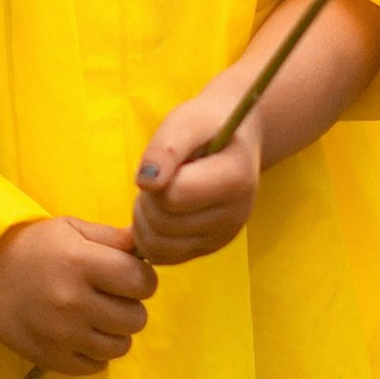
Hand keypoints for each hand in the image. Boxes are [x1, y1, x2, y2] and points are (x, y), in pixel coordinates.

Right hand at [0, 216, 154, 372]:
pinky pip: (96, 366)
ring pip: (121, 346)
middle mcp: (73, 302)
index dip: (142, 278)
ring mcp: (62, 335)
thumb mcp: (71, 228)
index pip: (142, 281)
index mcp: (81, 263)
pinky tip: (80, 333)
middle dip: (130, 306)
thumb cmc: (33, 246)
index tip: (128, 275)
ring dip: (114, 332)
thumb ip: (112, 238)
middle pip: (136, 318)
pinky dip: (94, 352)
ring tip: (95, 316)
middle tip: (109, 296)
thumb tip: (147, 248)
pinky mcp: (51, 359)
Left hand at [131, 88, 262, 265]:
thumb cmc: (207, 126)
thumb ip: (166, 148)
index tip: (164, 160)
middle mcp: (234, 217)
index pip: (174, 197)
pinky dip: (148, 236)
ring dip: (144, 219)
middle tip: (158, 175)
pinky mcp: (206, 250)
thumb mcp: (186, 121)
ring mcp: (221, 239)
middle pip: (163, 224)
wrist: (234, 140)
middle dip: (147, 199)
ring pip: (157, 246)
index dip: (156, 178)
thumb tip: (146, 181)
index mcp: (235, 181)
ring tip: (158, 192)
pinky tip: (158, 211)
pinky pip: (161, 257)